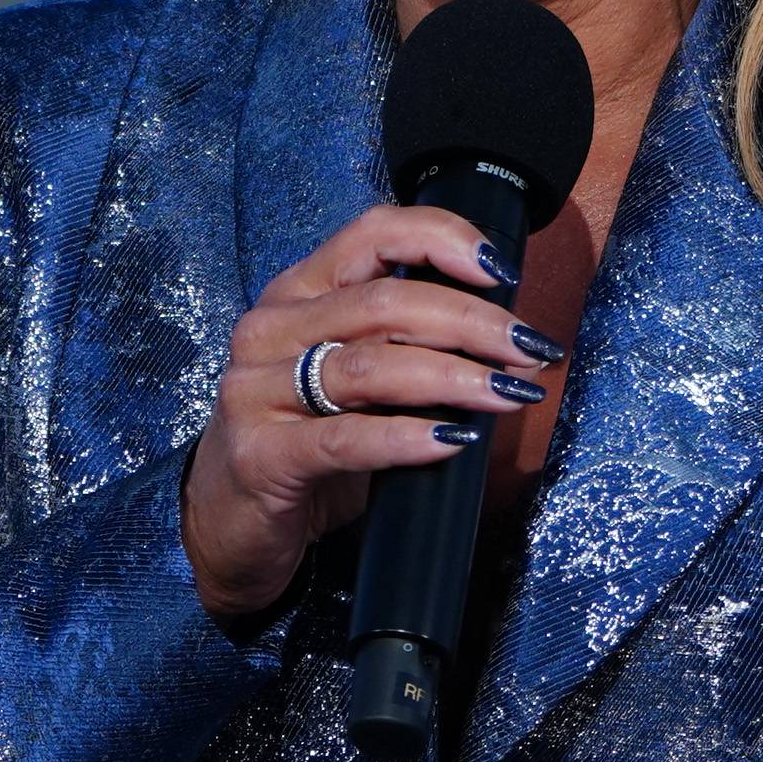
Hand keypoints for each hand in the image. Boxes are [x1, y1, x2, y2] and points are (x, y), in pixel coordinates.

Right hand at [180, 208, 567, 619]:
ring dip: (455, 377)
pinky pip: (346, 437)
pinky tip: (453, 440)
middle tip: (530, 349)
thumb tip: (506, 337)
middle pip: (385, 303)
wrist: (232, 528)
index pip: (372, 233)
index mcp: (297, 293)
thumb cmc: (307, 445)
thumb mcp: (354, 381)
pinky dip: (407, 437)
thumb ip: (406, 345)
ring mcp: (257, 391)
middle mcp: (270, 328)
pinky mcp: (261, 455)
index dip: (442, 239)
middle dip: (473, 322)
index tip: (501, 270)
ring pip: (372, 366)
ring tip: (510, 394)